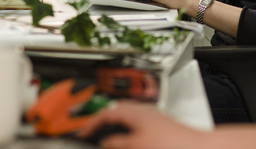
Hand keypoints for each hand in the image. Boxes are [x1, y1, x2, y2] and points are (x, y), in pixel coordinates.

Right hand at [80, 102, 205, 148]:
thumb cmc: (174, 143)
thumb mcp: (137, 143)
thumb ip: (118, 142)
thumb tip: (104, 142)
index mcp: (136, 112)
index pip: (106, 113)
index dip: (91, 123)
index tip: (81, 133)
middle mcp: (145, 113)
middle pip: (117, 114)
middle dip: (103, 123)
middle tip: (91, 133)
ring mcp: (154, 122)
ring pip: (128, 122)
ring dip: (115, 129)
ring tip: (106, 139)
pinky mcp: (161, 132)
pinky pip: (137, 131)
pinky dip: (127, 135)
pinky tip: (128, 143)